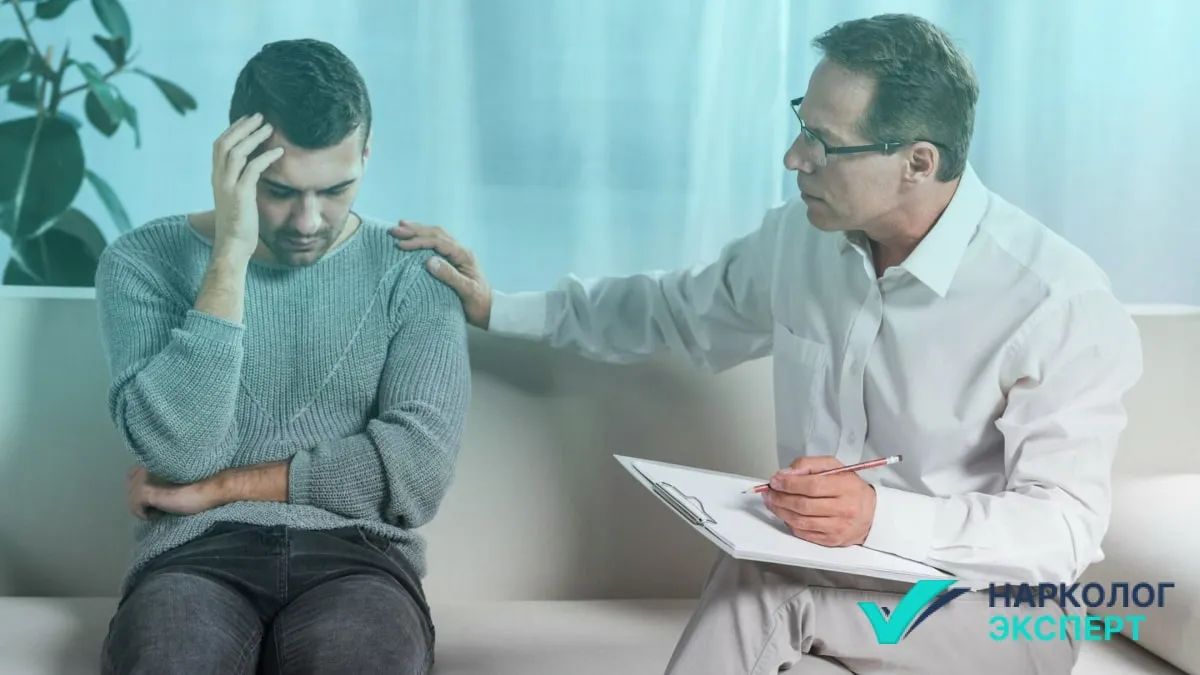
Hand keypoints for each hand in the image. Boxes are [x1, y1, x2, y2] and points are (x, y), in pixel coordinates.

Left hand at [125, 465, 221, 519]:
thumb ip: (159, 475)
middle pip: (130, 487)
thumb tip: (145, 489)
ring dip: (145, 507)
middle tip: (160, 504)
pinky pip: (135, 507)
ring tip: (162, 509)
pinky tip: (160, 513)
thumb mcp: (175, 476)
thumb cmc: (198, 483)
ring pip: (131, 498)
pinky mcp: (146, 491)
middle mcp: (144, 465)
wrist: (210, 488)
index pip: (132, 473)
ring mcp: (143, 478)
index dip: (142, 486)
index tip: (157, 494)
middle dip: (142, 498)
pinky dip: (145, 514)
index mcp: (153, 459)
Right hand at [211, 113, 283, 259]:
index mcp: (217, 177)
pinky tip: (279, 152)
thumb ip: (242, 182)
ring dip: (254, 137)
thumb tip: (255, 170)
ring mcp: (228, 186)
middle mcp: (218, 178)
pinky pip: (252, 169)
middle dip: (242, 126)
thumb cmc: (240, 224)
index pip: (220, 145)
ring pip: (236, 152)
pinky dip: (265, 157)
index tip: (248, 120)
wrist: (233, 245)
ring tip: (269, 127)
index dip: (233, 130)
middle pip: (225, 143)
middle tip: (260, 116)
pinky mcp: (240, 195)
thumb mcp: (238, 198)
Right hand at [389, 221, 491, 328]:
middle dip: (414, 230)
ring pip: (436, 235)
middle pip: (436, 234)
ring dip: (418, 230)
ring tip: (401, 225)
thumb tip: (429, 261)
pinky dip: (424, 236)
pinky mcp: (453, 259)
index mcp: (464, 256)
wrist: (489, 310)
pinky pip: (437, 242)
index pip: (438, 242)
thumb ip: (449, 276)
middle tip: (395, 230)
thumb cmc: (478, 303)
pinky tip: (414, 236)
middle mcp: (461, 251)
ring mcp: (457, 254)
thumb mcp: (466, 292)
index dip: (419, 242)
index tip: (401, 245)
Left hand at [761, 456, 875, 546]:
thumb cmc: (850, 488)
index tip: (775, 480)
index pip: (811, 486)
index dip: (789, 484)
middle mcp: (843, 509)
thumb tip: (786, 474)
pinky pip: (804, 534)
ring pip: (801, 521)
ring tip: (772, 502)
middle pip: (803, 505)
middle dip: (780, 498)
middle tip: (769, 492)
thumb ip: (809, 465)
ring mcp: (837, 527)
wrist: (871, 513)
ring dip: (780, 511)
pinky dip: (790, 524)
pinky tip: (785, 515)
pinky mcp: (832, 540)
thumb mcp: (834, 467)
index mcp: (845, 487)